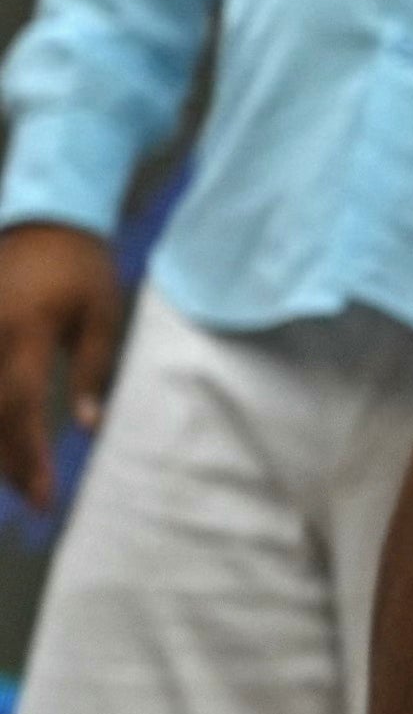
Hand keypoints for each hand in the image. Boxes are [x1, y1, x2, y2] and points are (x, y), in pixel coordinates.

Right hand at [0, 220, 119, 505]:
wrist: (48, 217)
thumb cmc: (83, 266)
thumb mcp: (102, 313)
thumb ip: (92, 369)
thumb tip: (87, 426)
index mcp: (24, 330)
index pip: (20, 406)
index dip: (28, 456)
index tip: (44, 496)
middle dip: (8, 461)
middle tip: (33, 496)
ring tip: (15, 477)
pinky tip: (3, 439)